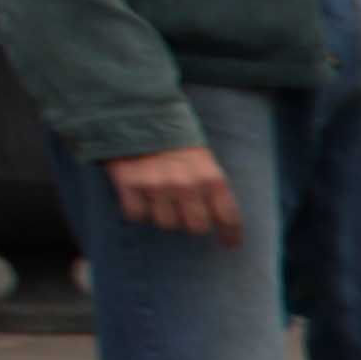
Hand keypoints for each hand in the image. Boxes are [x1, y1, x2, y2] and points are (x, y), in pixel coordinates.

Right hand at [103, 144, 242, 245]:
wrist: (136, 115)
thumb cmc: (175, 142)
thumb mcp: (204, 159)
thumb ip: (212, 187)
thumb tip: (221, 221)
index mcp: (210, 177)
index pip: (228, 216)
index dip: (231, 234)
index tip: (230, 244)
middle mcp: (186, 184)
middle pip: (196, 227)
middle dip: (193, 223)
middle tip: (185, 213)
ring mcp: (157, 185)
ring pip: (166, 224)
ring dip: (164, 215)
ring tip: (160, 198)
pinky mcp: (129, 184)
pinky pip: (137, 215)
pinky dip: (137, 210)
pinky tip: (139, 197)